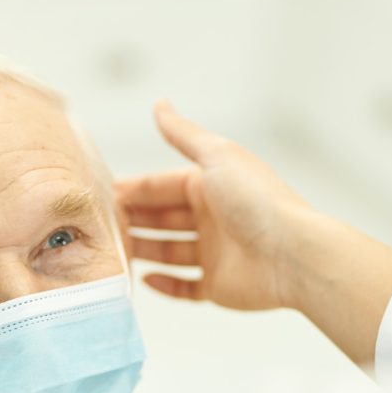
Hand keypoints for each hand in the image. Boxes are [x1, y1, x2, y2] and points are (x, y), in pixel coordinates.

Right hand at [118, 101, 315, 310]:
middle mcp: (212, 218)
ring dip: (143, 251)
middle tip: (99, 227)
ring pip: (168, 252)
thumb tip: (159, 105)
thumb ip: (183, 134)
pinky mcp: (218, 286)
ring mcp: (215, 253)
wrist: (292, 254)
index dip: (133, 190)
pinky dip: (165, 285)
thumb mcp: (217, 156)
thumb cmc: (258, 201)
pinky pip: (185, 287)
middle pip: (162, 219)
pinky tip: (145, 279)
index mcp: (210, 185)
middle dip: (133, 221)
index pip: (161, 186)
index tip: (101, 197)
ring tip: (114, 253)